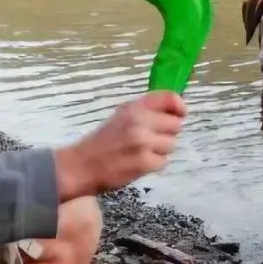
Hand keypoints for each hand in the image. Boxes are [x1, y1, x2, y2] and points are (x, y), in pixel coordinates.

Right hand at [54, 91, 186, 199]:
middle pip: (175, 125)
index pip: (168, 98)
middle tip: (150, 140)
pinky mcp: (145, 163)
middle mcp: (140, 121)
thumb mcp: (121, 116)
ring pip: (171, 145)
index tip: (180, 114)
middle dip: (166, 133)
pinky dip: (153, 164)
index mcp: (134, 107)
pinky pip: (163, 161)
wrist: (81, 165)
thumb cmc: (102, 141)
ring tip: (141, 152)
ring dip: (160, 150)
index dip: (179, 106)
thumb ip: (145, 111)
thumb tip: (174, 111)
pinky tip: (138, 163)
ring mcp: (143, 142)